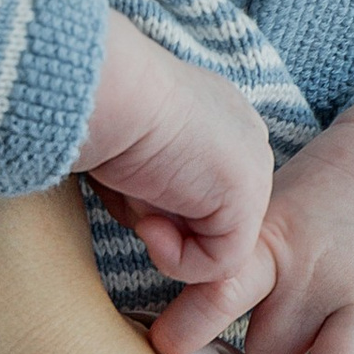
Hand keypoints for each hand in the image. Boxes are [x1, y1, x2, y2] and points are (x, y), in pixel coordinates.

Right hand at [82, 16, 276, 284]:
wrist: (109, 90)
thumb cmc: (101, 109)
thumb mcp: (132, 148)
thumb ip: (153, 179)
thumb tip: (151, 219)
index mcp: (220, 117)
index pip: (202, 184)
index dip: (159, 202)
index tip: (123, 184)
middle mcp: (244, 138)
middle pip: (209, 213)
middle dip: (164, 219)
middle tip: (129, 192)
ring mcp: (252, 169)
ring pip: (213, 240)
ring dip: (165, 237)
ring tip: (137, 198)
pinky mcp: (246, 202)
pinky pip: (219, 263)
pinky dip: (177, 261)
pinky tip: (149, 226)